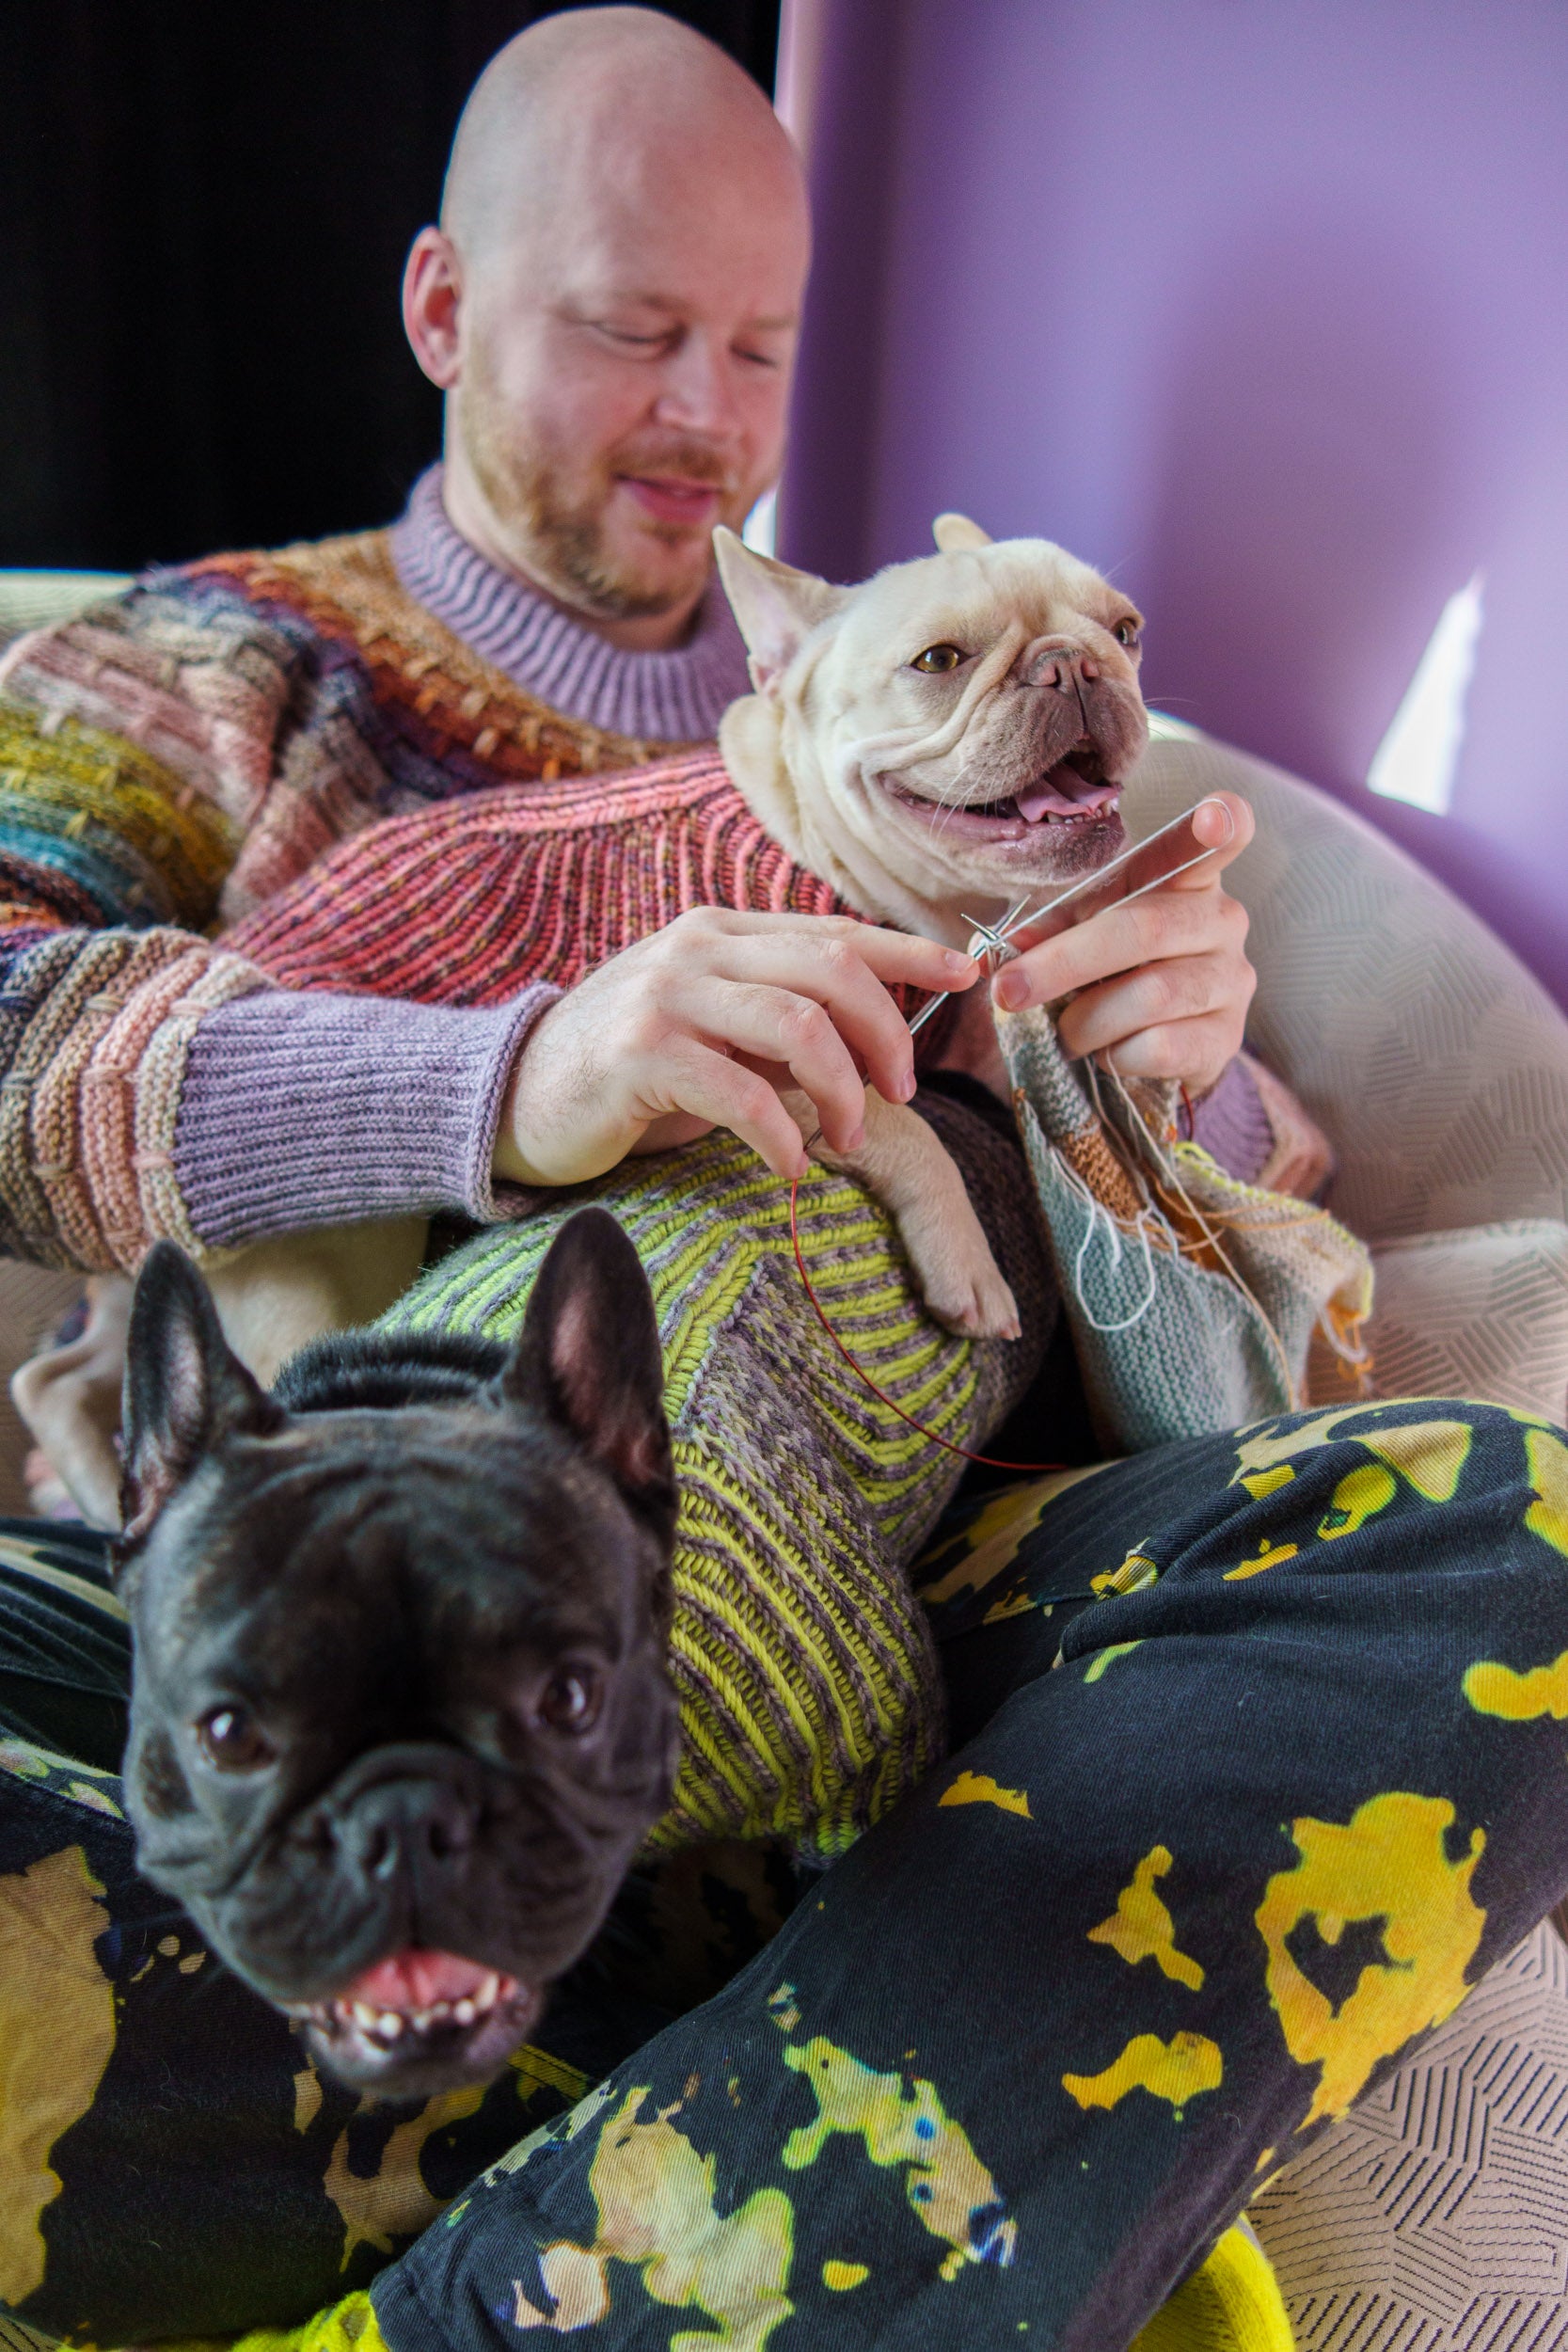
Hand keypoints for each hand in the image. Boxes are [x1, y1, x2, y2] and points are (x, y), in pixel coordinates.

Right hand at [493, 908, 977, 1185]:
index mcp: (724, 931)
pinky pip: (740, 1091)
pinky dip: (780, 1134)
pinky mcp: (641, 1056)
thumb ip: (779, 1021)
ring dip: (841, 1091)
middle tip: (898, 1095)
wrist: (517, 1098)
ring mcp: (667, 996)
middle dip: (886, 1036)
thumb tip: (876, 1040)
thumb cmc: (631, 1073)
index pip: (836, 930)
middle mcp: (699, 948)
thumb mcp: (713, 1030)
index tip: (968, 974)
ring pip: (798, 1025)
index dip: (909, 951)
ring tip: (844, 1140)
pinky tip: (790, 1168)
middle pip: (833, 971)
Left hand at [991, 793, 1255, 1095]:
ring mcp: (1231, 980)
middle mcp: (1222, 921)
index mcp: (1186, 878)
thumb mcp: (1078, 935)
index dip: (1221, 823)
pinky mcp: (1226, 1038)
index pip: (1214, 839)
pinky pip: (1159, 1046)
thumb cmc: (1111, 970)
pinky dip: (1115, 1055)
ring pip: (1149, 996)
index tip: (1213, 816)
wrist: (1151, 1045)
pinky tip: (1110, 1052)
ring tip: (1069, 1031)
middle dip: (1062, 964)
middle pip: (1143, 929)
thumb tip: (1002, 952)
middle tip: (1008, 992)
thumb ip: (1046, 933)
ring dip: (1085, 1021)